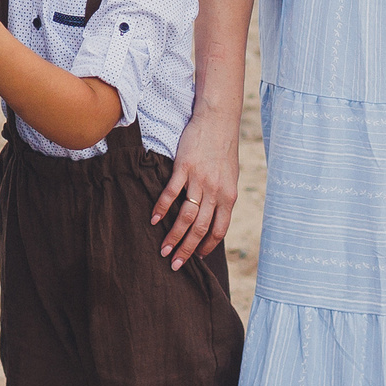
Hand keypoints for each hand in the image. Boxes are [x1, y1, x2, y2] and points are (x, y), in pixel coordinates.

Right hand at [153, 106, 237, 268]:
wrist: (218, 121)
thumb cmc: (224, 149)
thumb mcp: (230, 177)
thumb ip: (222, 198)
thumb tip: (214, 217)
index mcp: (229, 196)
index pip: (219, 230)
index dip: (208, 246)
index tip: (197, 257)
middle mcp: (215, 192)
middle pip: (200, 228)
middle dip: (187, 249)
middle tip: (175, 265)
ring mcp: (199, 180)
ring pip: (185, 216)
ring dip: (173, 236)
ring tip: (163, 250)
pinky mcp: (184, 167)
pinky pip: (172, 193)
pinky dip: (162, 208)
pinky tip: (154, 220)